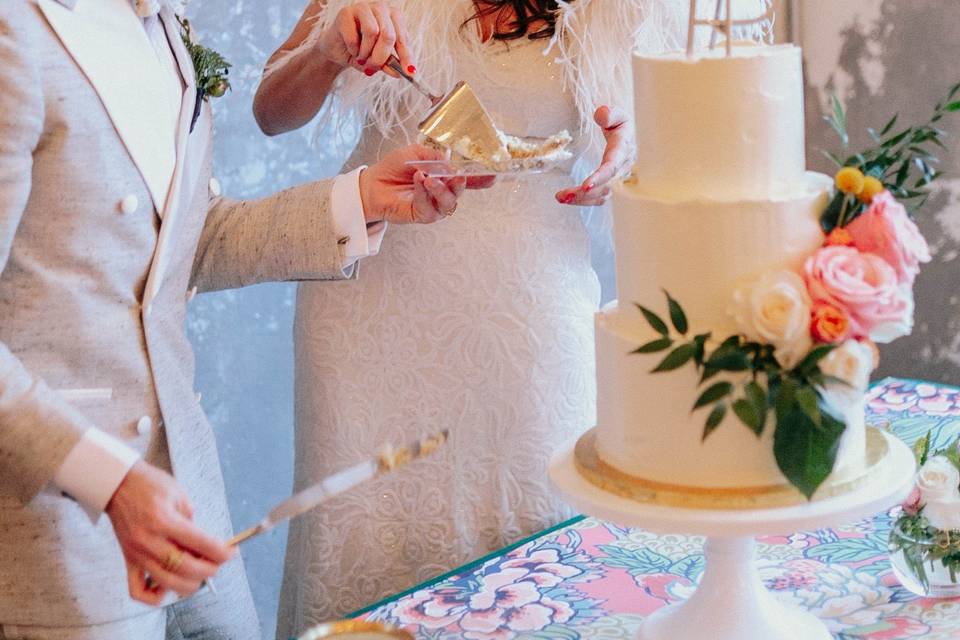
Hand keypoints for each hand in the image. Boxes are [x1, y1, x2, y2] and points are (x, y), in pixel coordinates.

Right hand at [105, 461, 233, 604]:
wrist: (117, 485)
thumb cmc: (148, 485)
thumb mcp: (179, 494)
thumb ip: (192, 522)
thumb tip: (205, 545)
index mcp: (164, 520)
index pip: (200, 544)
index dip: (221, 552)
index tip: (231, 553)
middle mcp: (149, 541)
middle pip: (185, 568)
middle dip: (209, 569)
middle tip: (217, 563)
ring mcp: (137, 554)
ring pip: (167, 583)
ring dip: (190, 583)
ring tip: (199, 574)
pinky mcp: (128, 561)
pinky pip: (138, 591)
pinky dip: (155, 596)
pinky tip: (168, 586)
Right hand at [318, 1, 414, 77]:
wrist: (338, 50)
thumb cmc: (362, 52)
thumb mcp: (380, 61)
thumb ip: (391, 64)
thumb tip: (404, 72)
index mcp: (394, 17)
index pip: (403, 37)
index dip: (406, 56)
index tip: (409, 72)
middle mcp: (381, 8)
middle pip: (388, 34)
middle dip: (381, 56)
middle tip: (374, 67)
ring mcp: (363, 8)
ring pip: (372, 32)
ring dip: (366, 52)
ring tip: (361, 57)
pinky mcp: (346, 13)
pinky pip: (353, 36)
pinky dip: (353, 49)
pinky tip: (351, 49)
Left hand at [359, 144, 494, 224]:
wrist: (372, 183)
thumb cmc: (393, 168)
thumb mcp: (415, 153)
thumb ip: (434, 156)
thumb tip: (450, 164)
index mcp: (443, 178)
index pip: (466, 181)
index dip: (480, 180)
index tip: (492, 177)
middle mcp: (441, 194)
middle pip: (459, 193)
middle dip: (459, 184)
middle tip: (454, 176)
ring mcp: (433, 207)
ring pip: (448, 203)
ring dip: (440, 189)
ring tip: (427, 178)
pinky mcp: (422, 216)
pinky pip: (430, 209)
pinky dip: (424, 194)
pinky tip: (418, 182)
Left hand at [555, 105, 633, 206]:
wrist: (628, 135)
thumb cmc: (620, 124)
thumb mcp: (617, 114)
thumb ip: (609, 114)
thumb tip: (601, 115)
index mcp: (622, 151)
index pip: (611, 167)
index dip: (599, 177)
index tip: (585, 185)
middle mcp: (622, 169)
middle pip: (604, 187)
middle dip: (583, 194)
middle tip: (561, 195)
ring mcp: (616, 179)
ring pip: (601, 196)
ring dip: (581, 200)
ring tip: (560, 198)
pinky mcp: (609, 185)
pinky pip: (597, 198)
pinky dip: (583, 200)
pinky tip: (567, 198)